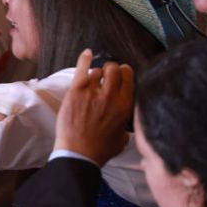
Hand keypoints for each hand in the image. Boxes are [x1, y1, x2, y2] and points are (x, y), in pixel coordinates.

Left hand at [54, 49, 133, 166]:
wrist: (79, 153)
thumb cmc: (100, 150)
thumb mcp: (122, 139)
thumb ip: (125, 127)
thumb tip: (125, 125)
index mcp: (125, 105)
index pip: (129, 78)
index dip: (125, 73)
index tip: (122, 73)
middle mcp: (111, 95)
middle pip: (115, 69)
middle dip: (112, 69)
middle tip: (107, 73)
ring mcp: (93, 91)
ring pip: (98, 70)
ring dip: (96, 73)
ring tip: (93, 79)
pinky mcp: (77, 91)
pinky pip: (82, 68)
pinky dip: (85, 59)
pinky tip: (87, 53)